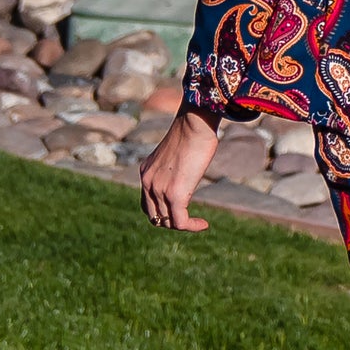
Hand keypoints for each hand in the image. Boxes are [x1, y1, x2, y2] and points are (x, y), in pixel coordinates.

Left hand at [140, 105, 219, 231]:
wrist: (194, 123)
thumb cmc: (192, 131)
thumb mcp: (177, 152)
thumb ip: (174, 166)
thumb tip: (186, 171)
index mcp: (146, 172)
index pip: (147, 204)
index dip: (162, 212)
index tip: (179, 211)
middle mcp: (148, 182)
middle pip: (155, 216)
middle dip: (172, 222)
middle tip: (189, 220)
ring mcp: (159, 190)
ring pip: (168, 222)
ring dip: (183, 225)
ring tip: (199, 223)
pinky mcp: (174, 195)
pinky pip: (180, 222)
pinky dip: (191, 227)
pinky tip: (203, 225)